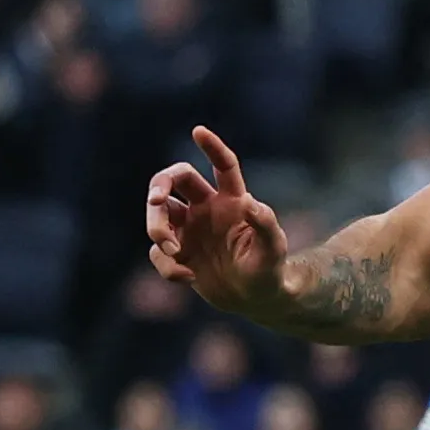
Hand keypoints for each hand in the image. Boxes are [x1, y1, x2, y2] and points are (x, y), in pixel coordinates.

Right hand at [146, 126, 286, 315]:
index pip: (223, 166)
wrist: (255, 299)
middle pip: (174, 180)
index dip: (212, 148)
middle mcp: (206, 208)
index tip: (199, 131)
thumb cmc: (270, 270)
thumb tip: (252, 204)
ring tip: (174, 252)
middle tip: (156, 201)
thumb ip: (266, 226)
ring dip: (156, 228)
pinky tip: (188, 278)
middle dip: (159, 186)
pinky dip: (167, 264)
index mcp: (232, 201)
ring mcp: (188, 228)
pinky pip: (157, 251)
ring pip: (158, 212)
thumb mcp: (273, 251)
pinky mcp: (176, 250)